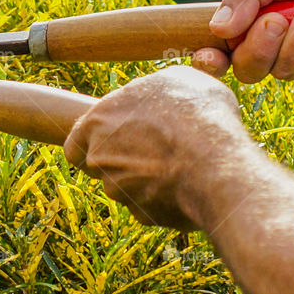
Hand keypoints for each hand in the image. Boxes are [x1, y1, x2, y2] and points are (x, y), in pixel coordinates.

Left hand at [64, 66, 248, 231]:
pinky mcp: (141, 213)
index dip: (92, 143)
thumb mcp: (178, 80)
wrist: (218, 165)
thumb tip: (161, 92)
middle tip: (153, 151)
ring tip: (182, 163)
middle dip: (121, 161)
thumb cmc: (199, 114)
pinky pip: (150, 205)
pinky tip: (189, 183)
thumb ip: (154, 89)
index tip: (111, 142)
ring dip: (145, 178)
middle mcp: (98, 157)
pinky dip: (165, 198)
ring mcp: (117, 188)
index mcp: (96, 120)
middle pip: (100, 164)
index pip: (75, 142)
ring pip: (125, 186)